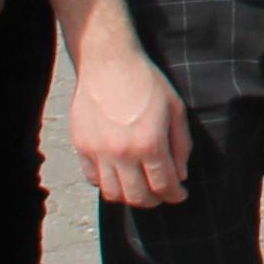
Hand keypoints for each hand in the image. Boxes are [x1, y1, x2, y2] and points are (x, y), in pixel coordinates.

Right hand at [68, 10, 190, 206]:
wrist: (109, 62)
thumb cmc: (146, 82)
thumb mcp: (175, 109)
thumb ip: (181, 145)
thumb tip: (180, 175)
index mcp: (150, 143)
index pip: (164, 186)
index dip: (175, 195)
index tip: (180, 194)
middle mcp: (123, 152)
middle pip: (139, 197)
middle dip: (155, 200)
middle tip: (161, 193)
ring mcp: (99, 151)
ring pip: (113, 194)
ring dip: (129, 196)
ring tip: (139, 187)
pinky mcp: (82, 146)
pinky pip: (93, 179)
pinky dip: (107, 183)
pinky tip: (118, 174)